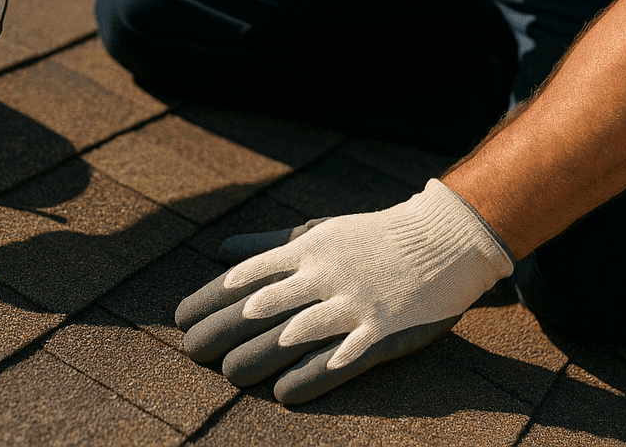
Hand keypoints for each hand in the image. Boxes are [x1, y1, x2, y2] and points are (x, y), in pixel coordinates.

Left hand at [174, 179, 514, 404]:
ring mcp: (354, 306)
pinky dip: (308, 378)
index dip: (210, 299)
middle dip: (221, 330)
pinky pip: (339, 360)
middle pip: (260, 308)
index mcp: (306, 250)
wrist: (443, 240)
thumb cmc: (372, 239)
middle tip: (192, 351)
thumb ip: (268, 246)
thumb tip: (220, 253)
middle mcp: (325, 276)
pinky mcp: (382, 334)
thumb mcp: (319, 232)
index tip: (182, 318)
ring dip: (255, 358)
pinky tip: (282, 394)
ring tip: (227, 374)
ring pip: (292, 337)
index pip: (246, 275)